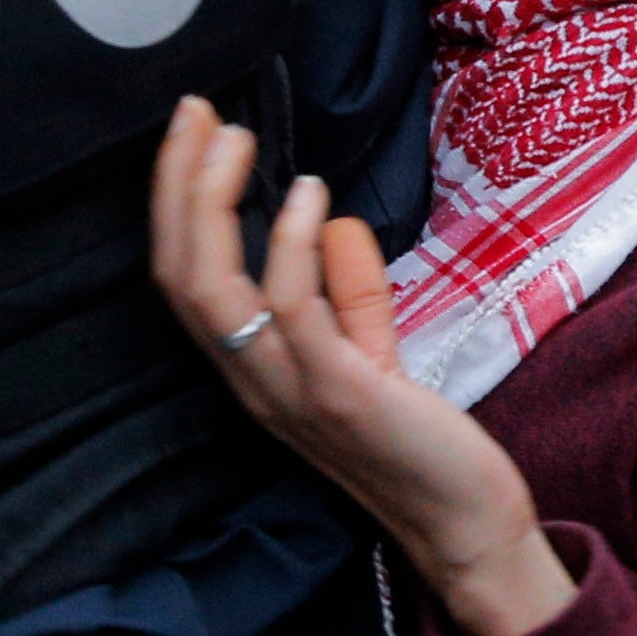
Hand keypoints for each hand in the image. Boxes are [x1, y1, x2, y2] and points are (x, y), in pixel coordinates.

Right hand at [148, 98, 575, 635]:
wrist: (463, 524)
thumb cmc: (417, 440)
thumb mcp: (371, 352)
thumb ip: (348, 292)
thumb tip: (328, 217)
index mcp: (251, 370)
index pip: (183, 280)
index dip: (174, 204)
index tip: (190, 131)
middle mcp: (252, 383)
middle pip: (179, 277)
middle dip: (176, 188)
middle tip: (192, 112)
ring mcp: (289, 392)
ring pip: (214, 290)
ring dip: (216, 203)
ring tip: (238, 137)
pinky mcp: (338, 396)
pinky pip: (294, 311)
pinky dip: (292, 244)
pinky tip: (306, 195)